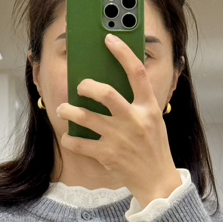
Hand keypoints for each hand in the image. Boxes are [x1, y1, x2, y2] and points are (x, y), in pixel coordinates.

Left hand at [56, 33, 180, 207]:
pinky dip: (69, 139)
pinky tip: (68, 136)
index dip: (122, 53)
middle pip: (105, 93)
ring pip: (85, 117)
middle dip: (86, 86)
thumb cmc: (153, 148)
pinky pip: (79, 143)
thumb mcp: (153, 121)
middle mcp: (134, 120)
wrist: (158, 182)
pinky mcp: (107, 155)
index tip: (109, 39)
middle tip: (79, 87)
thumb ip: (137, 104)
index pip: (137, 73)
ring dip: (69, 111)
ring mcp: (119, 138)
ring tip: (64, 109)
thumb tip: (112, 85)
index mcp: (148, 108)